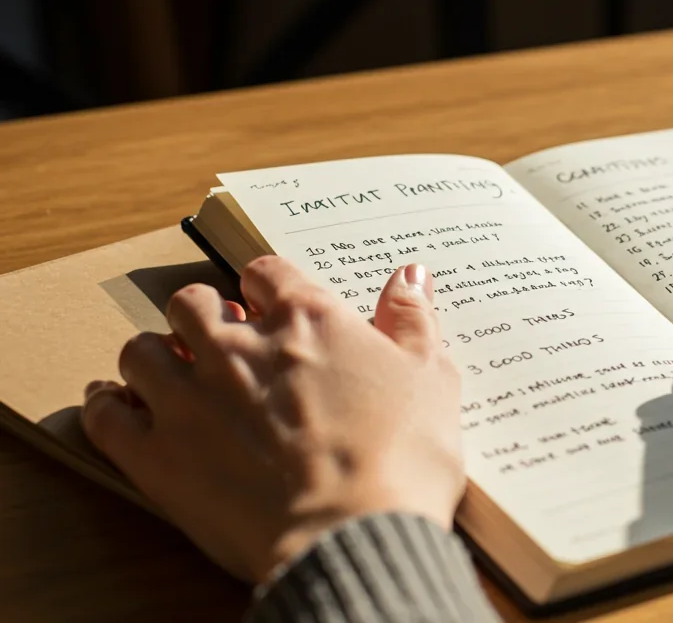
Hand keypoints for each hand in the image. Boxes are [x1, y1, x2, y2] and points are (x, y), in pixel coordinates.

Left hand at [81, 258, 464, 582]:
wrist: (354, 536)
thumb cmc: (402, 461)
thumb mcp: (432, 381)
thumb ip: (414, 322)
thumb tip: (410, 276)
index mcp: (307, 320)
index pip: (265, 272)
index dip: (265, 288)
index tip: (270, 306)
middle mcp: (238, 347)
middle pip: (192, 304)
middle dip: (203, 316)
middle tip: (221, 341)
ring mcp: (189, 398)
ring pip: (141, 351)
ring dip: (155, 357)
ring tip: (173, 376)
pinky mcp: (155, 454)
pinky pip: (104, 413)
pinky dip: (107, 404)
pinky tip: (118, 405)